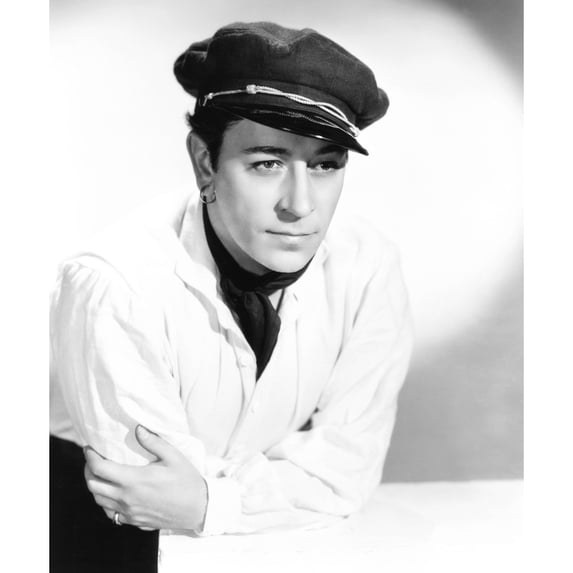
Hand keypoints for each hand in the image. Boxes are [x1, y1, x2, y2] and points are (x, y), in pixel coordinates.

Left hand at [84, 425, 207, 531]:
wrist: (198, 508)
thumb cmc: (187, 480)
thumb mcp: (174, 456)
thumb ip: (154, 442)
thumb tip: (138, 428)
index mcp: (134, 480)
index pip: (100, 469)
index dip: (90, 457)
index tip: (89, 448)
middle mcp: (127, 498)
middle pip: (93, 486)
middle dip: (88, 470)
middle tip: (93, 459)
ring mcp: (129, 512)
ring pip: (99, 501)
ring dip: (95, 486)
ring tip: (100, 474)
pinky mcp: (134, 521)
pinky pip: (110, 513)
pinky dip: (105, 502)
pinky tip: (113, 493)